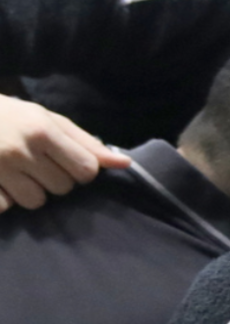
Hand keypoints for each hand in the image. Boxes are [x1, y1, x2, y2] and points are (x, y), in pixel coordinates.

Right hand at [0, 95, 130, 211]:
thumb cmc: (9, 115)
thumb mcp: (46, 119)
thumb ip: (84, 142)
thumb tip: (124, 163)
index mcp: (42, 131)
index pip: (86, 170)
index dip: (81, 171)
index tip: (69, 163)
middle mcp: (20, 151)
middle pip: (63, 188)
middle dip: (55, 180)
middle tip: (37, 165)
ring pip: (36, 202)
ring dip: (30, 192)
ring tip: (17, 173)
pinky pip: (6, 207)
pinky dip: (5, 199)